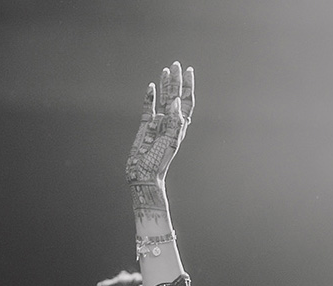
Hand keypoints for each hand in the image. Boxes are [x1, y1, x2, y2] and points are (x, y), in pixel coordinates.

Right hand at [127, 61, 193, 188]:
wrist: (143, 173)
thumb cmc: (159, 160)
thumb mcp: (170, 140)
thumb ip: (173, 120)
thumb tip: (174, 100)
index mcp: (179, 125)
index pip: (186, 101)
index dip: (188, 86)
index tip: (188, 71)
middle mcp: (170, 121)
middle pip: (174, 96)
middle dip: (176, 81)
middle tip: (176, 65)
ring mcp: (158, 123)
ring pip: (162, 99)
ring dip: (164, 85)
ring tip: (165, 71)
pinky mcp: (145, 126)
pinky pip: (148, 108)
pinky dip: (149, 97)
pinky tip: (150, 87)